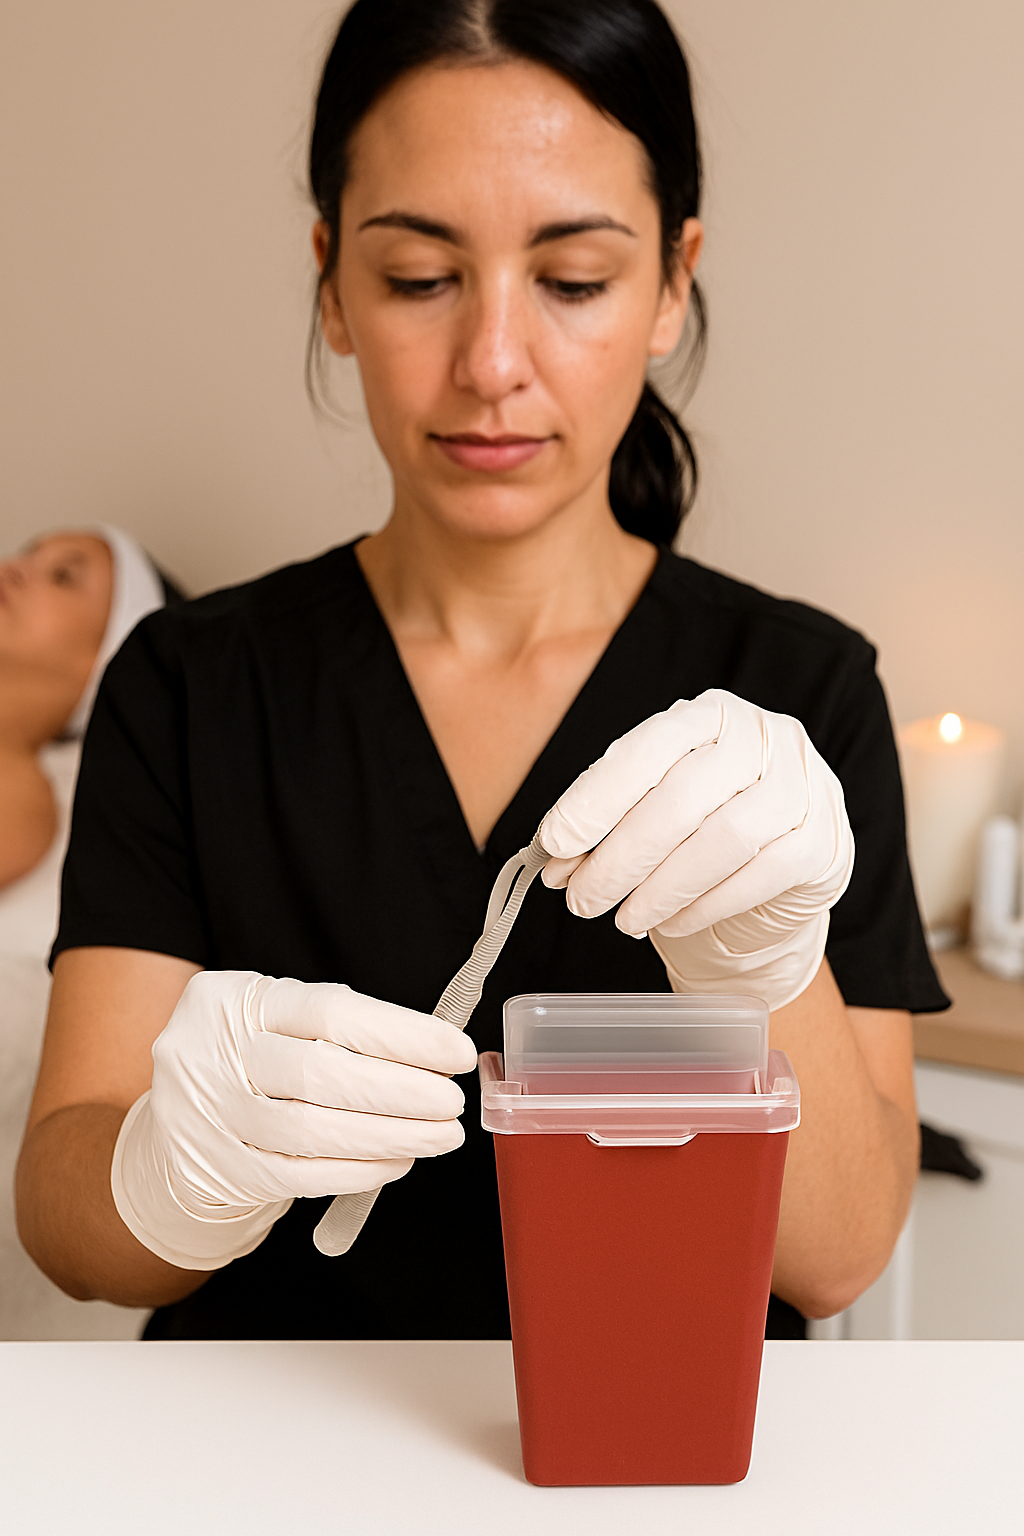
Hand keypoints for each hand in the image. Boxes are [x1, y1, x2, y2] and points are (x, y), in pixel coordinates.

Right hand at [111, 972, 476, 1270]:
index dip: (403, 1034)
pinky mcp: (215, 1169)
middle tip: (452, 1103)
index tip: (456, 1052)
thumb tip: (436, 1051)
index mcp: (237, 999)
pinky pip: (299, 1176)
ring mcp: (207, 1115)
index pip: (331, 1012)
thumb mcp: (279, 1019)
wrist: (175, 1121)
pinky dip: (358, 1171)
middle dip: (401, 1091)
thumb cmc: (254, 1059)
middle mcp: (211, 1052)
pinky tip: (397, 1161)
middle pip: (319, 1073)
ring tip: (440, 1136)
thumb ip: (344, 1027)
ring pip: (311, 1131)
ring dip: (390, 1136)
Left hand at [539, 690, 853, 1010]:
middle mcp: (761, 737)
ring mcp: (803, 785)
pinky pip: (760, 876)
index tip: (554, 843)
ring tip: (626, 919)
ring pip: (723, 840)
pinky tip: (673, 922)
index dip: (595, 798)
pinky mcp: (824, 839)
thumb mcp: (652, 806)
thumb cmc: (702, 828)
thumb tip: (556, 860)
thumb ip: (608, 822)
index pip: (646, 750)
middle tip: (582, 899)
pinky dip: (706, 904)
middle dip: (621, 857)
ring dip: (662, 888)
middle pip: (682, 799)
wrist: (779, 870)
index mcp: (709, 714)